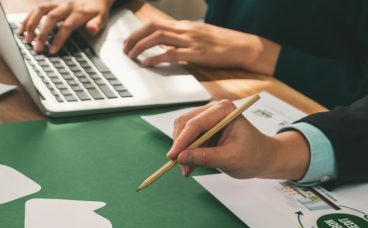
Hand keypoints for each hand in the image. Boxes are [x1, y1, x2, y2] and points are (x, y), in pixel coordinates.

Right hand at [19, 0, 112, 54]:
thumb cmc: (97, 10)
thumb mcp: (102, 18)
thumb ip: (96, 24)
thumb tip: (92, 29)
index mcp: (79, 12)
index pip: (67, 26)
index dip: (59, 39)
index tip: (52, 51)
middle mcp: (67, 6)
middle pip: (52, 18)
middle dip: (42, 34)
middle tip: (37, 48)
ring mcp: (57, 3)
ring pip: (41, 10)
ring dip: (32, 24)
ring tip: (26, 39)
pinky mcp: (51, 3)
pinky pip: (37, 8)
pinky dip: (28, 18)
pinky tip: (21, 28)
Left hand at [123, 20, 279, 74]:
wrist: (242, 46)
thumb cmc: (221, 43)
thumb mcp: (198, 35)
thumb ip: (181, 38)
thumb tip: (165, 44)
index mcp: (185, 25)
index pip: (155, 24)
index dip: (138, 32)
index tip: (129, 41)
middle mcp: (185, 30)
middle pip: (152, 29)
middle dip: (135, 38)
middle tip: (125, 49)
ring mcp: (190, 40)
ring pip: (158, 38)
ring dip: (141, 47)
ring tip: (131, 56)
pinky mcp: (195, 53)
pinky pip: (170, 54)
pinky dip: (155, 58)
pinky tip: (146, 63)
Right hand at [168, 100, 309, 178]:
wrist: (262, 157)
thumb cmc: (253, 155)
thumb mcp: (229, 159)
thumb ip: (204, 158)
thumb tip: (180, 158)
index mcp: (224, 110)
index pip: (196, 123)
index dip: (182, 141)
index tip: (173, 157)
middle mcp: (213, 110)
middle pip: (184, 124)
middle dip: (180, 146)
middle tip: (180, 166)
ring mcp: (206, 118)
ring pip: (181, 132)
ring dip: (181, 151)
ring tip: (187, 170)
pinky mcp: (202, 129)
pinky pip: (186, 139)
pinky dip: (185, 153)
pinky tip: (190, 166)